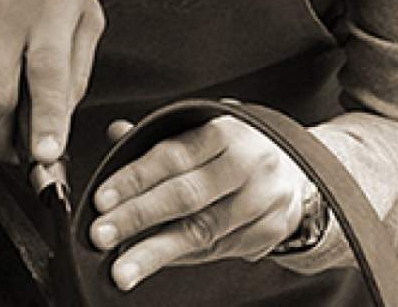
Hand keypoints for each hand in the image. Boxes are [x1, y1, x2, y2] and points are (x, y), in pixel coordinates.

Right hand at [0, 0, 105, 163]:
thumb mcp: (85, 15)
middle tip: (15, 152)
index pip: (48, 71)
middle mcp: (6, 10)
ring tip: (6, 76)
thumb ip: (77, 71)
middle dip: (2, 139)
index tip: (46, 154)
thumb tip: (59, 123)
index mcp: (53, 9)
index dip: (46, 118)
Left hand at [89, 116, 309, 291]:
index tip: (102, 199)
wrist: (296, 168)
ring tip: (122, 269)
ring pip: (203, 231)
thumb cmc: (236, 147)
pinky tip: (155, 262)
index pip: (175, 154)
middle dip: (139, 217)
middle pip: (187, 195)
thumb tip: (117, 133)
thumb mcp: (204, 129)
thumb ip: (161, 135)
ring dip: (156, 252)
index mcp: (227, 130)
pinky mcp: (269, 232)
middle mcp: (248, 163)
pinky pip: (218, 250)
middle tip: (101, 236)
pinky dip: (182, 258)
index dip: (136, 177)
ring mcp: (262, 200)